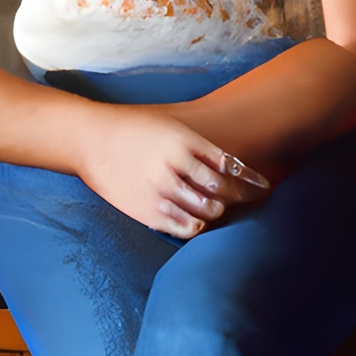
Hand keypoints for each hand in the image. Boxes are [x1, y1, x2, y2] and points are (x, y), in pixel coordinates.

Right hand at [77, 103, 271, 238]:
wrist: (90, 141)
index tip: (265, 186)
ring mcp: (160, 192)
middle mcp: (175, 167)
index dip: (252, 180)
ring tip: (220, 207)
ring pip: (207, 212)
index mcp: (184, 142)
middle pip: (222, 192)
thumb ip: (200, 149)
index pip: (230, 166)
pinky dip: (198, 226)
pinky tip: (199, 219)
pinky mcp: (147, 212)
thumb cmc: (134, 130)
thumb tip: (233, 169)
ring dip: (219, 212)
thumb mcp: (172, 127)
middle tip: (250, 200)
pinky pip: (185, 228)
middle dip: (241, 198)